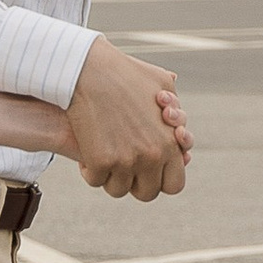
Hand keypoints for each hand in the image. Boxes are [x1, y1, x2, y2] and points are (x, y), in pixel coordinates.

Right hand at [66, 38, 189, 199]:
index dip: (160, 180)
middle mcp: (151, 157)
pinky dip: (89, 170)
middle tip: (124, 168)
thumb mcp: (161, 84)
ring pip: (118, 190)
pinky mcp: (99, 161)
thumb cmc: (125, 72)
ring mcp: (125, 161)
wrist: (90, 69)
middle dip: (136, 183)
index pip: (174, 184)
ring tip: (104, 158)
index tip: (148, 171)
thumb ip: (174, 108)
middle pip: (147, 193)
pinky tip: (87, 154)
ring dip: (111, 178)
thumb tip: (175, 124)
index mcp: (169, 144)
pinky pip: (95, 180)